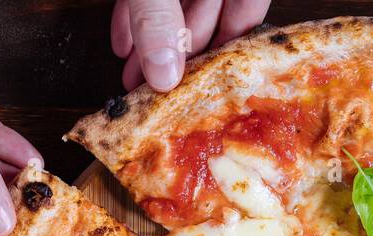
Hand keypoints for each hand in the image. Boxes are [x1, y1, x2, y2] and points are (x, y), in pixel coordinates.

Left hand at [111, 0, 270, 91]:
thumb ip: (158, 17)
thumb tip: (163, 74)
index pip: (249, 7)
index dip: (236, 43)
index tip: (218, 81)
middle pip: (212, 13)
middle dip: (184, 54)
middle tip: (166, 90)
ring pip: (176, 6)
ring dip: (155, 43)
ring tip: (136, 79)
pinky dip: (135, 17)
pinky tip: (122, 46)